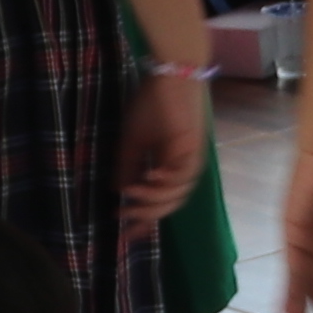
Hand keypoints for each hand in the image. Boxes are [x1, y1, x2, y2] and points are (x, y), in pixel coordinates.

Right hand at [113, 68, 207, 230]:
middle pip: (168, 205)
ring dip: (151, 199)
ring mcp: (190, 161)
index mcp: (168, 168)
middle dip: (144, 215)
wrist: (170, 76)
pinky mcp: (194, 150)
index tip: (124, 236)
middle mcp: (181, 169)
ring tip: (129, 195)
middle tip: (121, 217)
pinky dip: (164, 182)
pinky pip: (181, 176)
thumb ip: (127, 167)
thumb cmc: (151, 104)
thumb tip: (117, 191)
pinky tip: (146, 178)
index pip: (157, 202)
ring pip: (175, 195)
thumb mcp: (132, 141)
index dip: (142, 221)